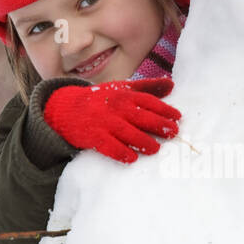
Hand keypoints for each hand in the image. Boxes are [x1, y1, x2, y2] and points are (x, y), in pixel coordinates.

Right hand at [42, 77, 181, 164]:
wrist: (65, 108)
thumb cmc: (100, 99)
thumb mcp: (122, 89)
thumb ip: (147, 87)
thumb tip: (172, 85)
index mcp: (124, 95)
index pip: (148, 101)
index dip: (165, 109)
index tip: (178, 117)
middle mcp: (116, 108)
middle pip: (142, 117)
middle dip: (159, 125)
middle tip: (173, 133)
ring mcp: (105, 122)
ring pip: (128, 133)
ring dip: (144, 142)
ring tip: (155, 148)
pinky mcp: (93, 136)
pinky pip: (109, 147)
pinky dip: (121, 153)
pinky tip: (132, 158)